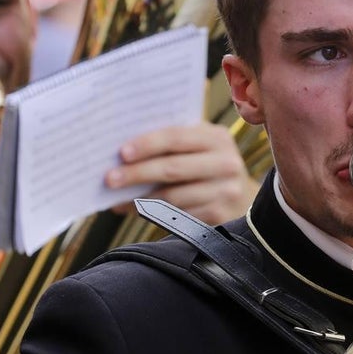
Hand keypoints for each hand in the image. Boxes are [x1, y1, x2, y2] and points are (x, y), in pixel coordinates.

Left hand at [105, 122, 259, 224]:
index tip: (121, 153)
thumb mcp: (200, 147)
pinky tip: (135, 210)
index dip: (147, 144)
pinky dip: (153, 214)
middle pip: (172, 168)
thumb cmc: (207, 166)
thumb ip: (172, 143)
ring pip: (173, 196)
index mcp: (217, 137)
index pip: (176, 137)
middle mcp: (225, 163)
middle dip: (137, 173)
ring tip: (116, 198)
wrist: (242, 199)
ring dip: (140, 198)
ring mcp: (225, 191)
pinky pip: (179, 215)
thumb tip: (123, 153)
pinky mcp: (219, 215)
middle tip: (110, 179)